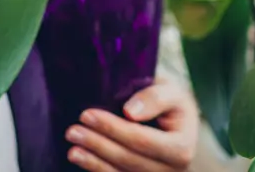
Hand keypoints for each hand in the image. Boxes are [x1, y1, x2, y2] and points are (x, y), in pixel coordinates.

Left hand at [65, 80, 197, 170]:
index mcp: (182, 148)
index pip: (141, 140)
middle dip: (98, 145)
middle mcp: (172, 171)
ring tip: (72, 150)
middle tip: (72, 131)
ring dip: (94, 163)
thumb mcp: (171, 91)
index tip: (87, 114)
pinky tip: (82, 161)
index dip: (113, 128)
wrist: (175, 120)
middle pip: (129, 160)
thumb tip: (129, 112)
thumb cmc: (171, 101)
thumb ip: (155, 98)